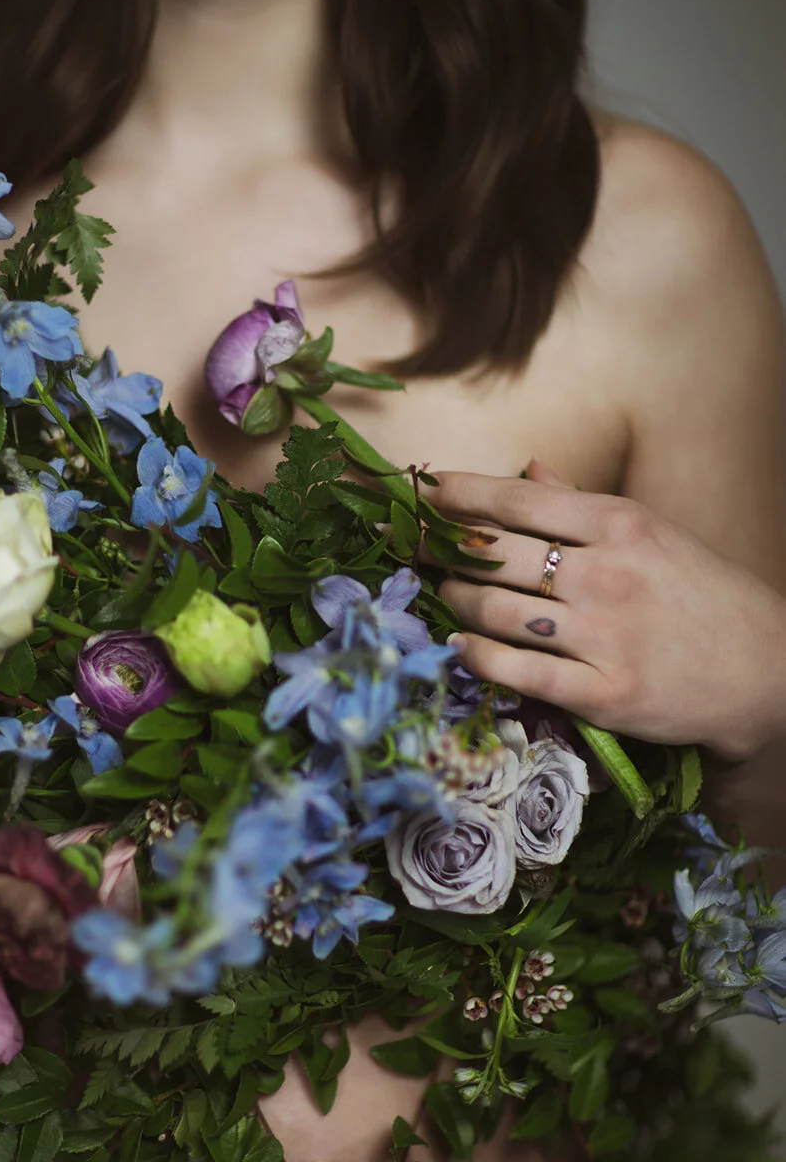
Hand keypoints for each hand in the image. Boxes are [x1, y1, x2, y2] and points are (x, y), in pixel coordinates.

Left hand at [426, 458, 785, 762]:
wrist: (767, 671)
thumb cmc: (701, 596)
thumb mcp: (653, 534)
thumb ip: (583, 503)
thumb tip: (527, 467)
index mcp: (619, 524)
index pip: (517, 500)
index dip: (458, 494)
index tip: (421, 490)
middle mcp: (608, 575)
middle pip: (495, 553)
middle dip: (440, 547)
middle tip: (411, 546)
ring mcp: (604, 636)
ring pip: (496, 611)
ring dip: (454, 600)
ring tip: (440, 593)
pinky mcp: (604, 693)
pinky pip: (518, 672)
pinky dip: (478, 655)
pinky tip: (461, 644)